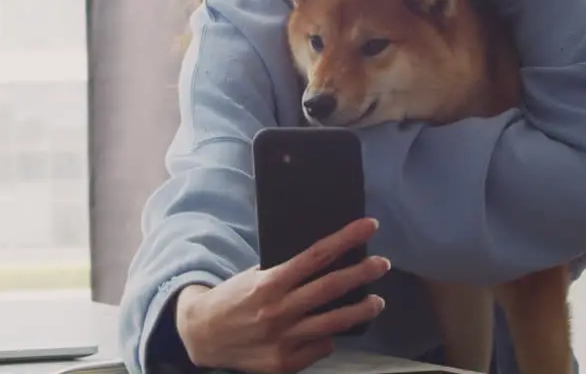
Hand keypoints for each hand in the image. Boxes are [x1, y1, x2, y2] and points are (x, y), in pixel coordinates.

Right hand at [175, 217, 389, 373]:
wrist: (203, 335)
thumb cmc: (233, 299)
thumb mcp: (256, 276)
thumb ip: (287, 273)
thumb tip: (326, 262)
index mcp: (270, 283)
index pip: (317, 256)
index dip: (346, 239)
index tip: (369, 226)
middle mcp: (279, 311)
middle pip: (332, 288)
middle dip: (363, 273)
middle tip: (383, 263)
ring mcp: (284, 340)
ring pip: (335, 323)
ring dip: (361, 310)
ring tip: (376, 301)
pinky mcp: (285, 362)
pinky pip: (320, 347)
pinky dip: (328, 337)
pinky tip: (331, 330)